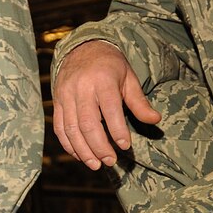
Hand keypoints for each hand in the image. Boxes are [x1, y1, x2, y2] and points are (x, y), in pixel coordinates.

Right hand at [51, 40, 161, 170]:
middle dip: (99, 146)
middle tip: (111, 161)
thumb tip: (155, 121)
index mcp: (102, 80)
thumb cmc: (110, 66)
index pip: (110, 109)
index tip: (126, 146)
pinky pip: (60, 127)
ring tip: (96, 164)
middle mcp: (81, 87)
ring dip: (83, 150)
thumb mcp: (129, 78)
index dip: (117, 130)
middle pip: (87, 123)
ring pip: (71, 128)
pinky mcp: (57, 102)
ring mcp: (65, 95)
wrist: (82, 48)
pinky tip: (80, 155)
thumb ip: (139, 102)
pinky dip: (69, 145)